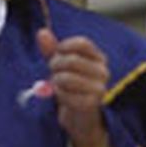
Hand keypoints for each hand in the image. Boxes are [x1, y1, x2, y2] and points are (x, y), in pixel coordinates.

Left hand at [37, 28, 109, 146]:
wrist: (79, 114)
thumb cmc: (70, 84)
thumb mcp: (60, 64)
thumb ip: (51, 48)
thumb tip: (42, 32)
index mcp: (98, 58)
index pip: (82, 43)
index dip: (63, 46)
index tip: (57, 53)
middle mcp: (103, 72)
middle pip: (71, 60)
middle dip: (55, 65)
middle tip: (54, 72)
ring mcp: (100, 89)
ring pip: (67, 78)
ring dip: (56, 82)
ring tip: (59, 85)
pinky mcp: (92, 104)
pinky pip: (66, 96)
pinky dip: (59, 95)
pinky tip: (63, 97)